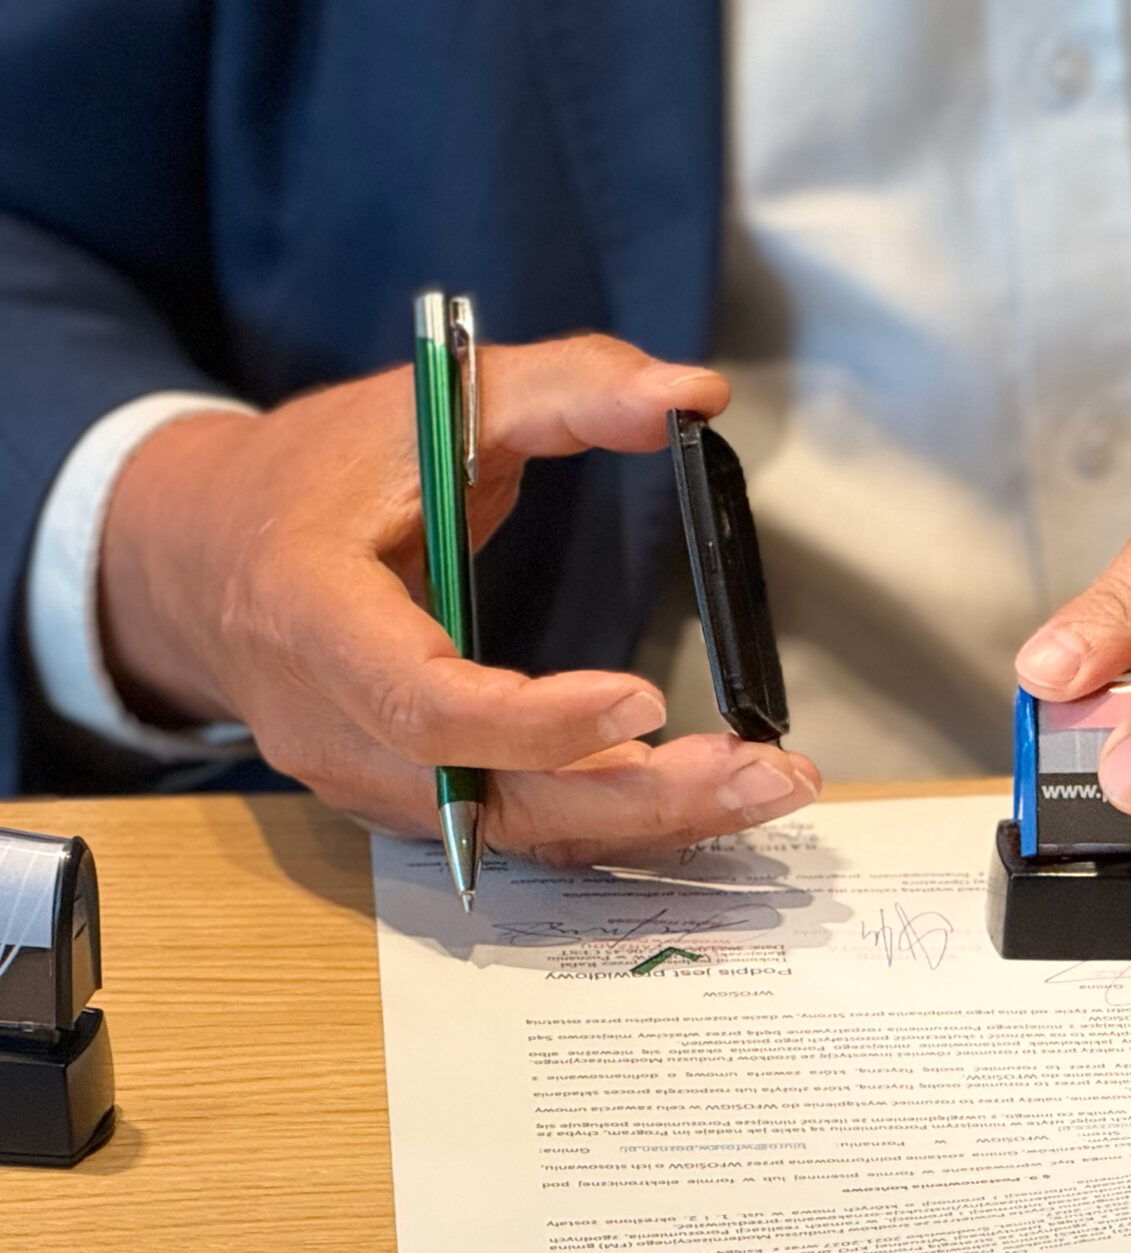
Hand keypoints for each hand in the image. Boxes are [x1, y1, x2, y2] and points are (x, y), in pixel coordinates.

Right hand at [100, 335, 821, 864]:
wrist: (206, 557)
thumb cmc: (318, 473)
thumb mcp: (431, 401)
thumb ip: (567, 386)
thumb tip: (691, 393)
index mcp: (312, 617)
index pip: (424, 704)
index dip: (537, 720)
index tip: (646, 699)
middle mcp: (329, 725)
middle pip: (495, 796)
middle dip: (642, 794)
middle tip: (764, 769)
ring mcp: (364, 780)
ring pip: (520, 830)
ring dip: (654, 820)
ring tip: (767, 784)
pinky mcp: (406, 802)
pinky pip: (519, 828)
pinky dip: (617, 821)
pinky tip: (708, 798)